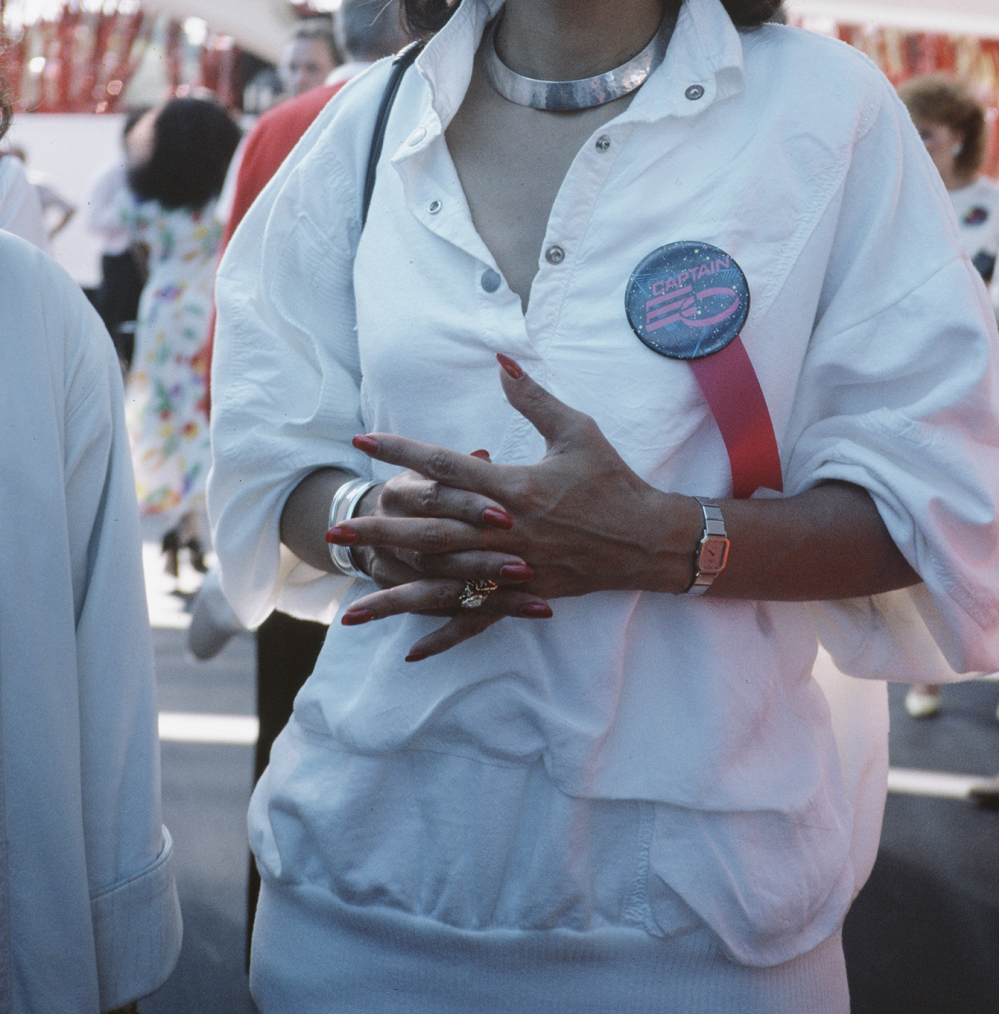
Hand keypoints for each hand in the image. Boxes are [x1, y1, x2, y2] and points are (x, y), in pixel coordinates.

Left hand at [328, 355, 696, 660]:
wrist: (647, 538)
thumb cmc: (612, 479)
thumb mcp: (576, 431)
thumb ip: (533, 398)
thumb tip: (501, 362)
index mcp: (513, 486)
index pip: (446, 466)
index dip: (403, 452)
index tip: (366, 441)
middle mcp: (505, 531)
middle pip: (430, 530)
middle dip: (380, 530)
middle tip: (337, 532)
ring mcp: (512, 569)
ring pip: (443, 584)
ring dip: (394, 594)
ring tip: (350, 606)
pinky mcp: (523, 596)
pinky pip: (478, 620)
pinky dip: (443, 636)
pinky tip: (409, 651)